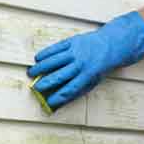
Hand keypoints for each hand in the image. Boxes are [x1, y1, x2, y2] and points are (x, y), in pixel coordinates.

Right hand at [27, 11, 143, 108]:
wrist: (113, 43)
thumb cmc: (102, 64)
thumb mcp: (95, 79)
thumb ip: (79, 88)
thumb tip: (63, 99)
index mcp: (88, 75)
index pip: (69, 89)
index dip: (58, 97)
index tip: (48, 102)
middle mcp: (81, 63)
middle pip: (59, 76)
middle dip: (45, 83)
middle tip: (36, 88)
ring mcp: (76, 51)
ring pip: (54, 61)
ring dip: (40, 68)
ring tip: (31, 72)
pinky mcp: (72, 41)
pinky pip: (55, 48)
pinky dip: (45, 53)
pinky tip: (37, 58)